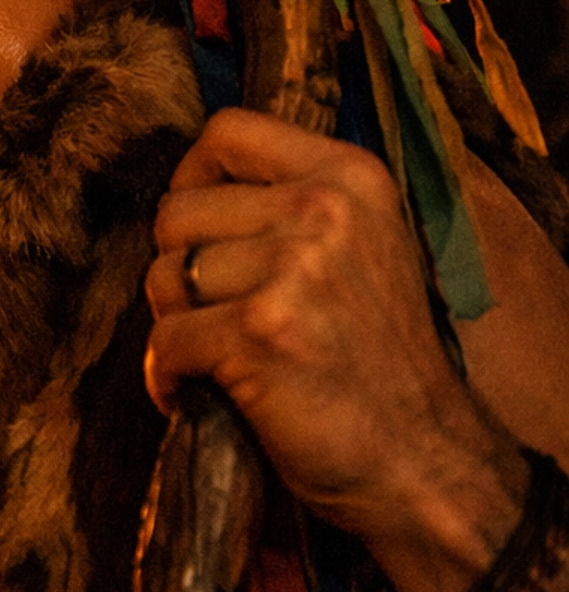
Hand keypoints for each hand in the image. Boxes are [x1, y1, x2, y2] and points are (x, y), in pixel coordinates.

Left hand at [144, 107, 522, 568]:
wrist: (426, 459)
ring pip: (164, 276)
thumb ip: (295, 206)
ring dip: (172, 324)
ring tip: (211, 356)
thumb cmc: (380, 361)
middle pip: (177, 210)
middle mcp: (324, 209)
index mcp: (350, 176)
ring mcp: (294, 269)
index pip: (227, 132)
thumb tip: (190, 188)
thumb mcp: (363, 249)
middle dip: (176, 267)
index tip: (197, 228)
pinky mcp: (260, 332)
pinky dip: (165, 376)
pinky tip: (190, 393)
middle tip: (207, 313)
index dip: (192, 178)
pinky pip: (165, 339)